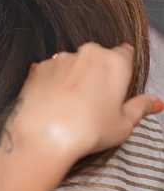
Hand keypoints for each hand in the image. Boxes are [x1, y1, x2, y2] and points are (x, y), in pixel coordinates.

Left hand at [17, 42, 163, 159]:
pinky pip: (50, 72)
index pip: (125, 54)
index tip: (117, 84)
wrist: (45, 136)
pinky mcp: (38, 68)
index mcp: (114, 62)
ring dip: (73, 77)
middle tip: (94, 100)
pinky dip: (52, 83)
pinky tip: (52, 103)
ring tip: (70, 105)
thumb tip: (155, 102)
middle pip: (97, 57)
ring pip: (72, 63)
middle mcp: (88, 54)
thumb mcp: (123, 124)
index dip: (122, 69)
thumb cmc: (89, 131)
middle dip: (97, 72)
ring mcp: (61, 59)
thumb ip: (140, 108)